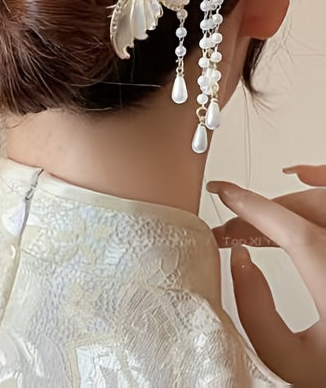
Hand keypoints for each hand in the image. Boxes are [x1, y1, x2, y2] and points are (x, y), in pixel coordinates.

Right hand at [210, 168, 325, 385]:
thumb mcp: (290, 360)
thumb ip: (256, 312)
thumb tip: (239, 261)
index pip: (286, 223)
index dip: (248, 203)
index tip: (220, 190)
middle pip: (302, 212)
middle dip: (260, 213)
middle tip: (231, 230)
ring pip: (322, 203)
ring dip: (288, 203)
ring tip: (259, 222)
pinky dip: (321, 182)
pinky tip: (303, 175)